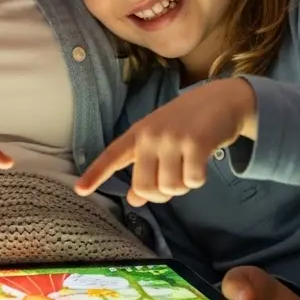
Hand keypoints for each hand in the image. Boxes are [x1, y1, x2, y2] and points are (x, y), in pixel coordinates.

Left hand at [75, 77, 256, 205]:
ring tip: (188, 167)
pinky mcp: (196, 143)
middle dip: (161, 195)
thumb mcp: (160, 143)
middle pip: (145, 186)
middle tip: (172, 185)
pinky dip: (198, 181)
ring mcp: (172, 138)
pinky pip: (193, 181)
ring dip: (183, 186)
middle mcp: (150, 135)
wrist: (220, 99)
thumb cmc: (186, 125)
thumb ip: (145, 169)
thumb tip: (134, 200)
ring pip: (171, 187)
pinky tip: (202, 164)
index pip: (112, 156)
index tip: (80, 190)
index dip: (95, 175)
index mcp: (137, 134)